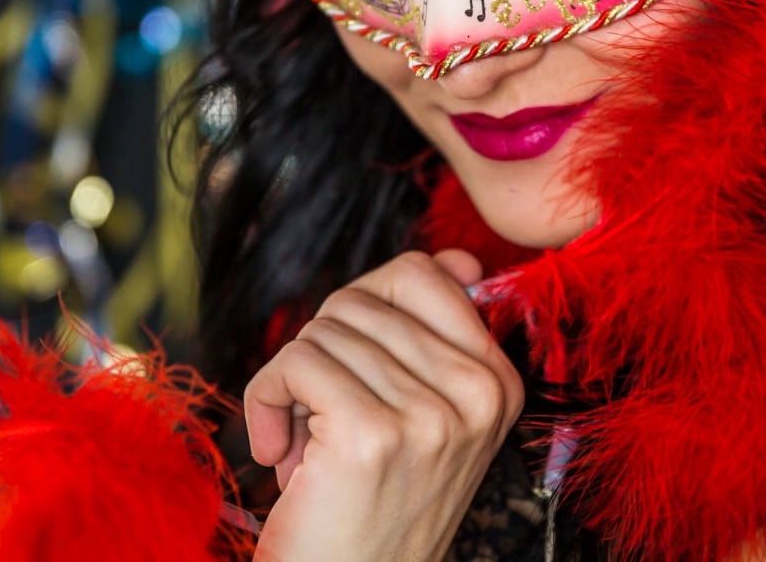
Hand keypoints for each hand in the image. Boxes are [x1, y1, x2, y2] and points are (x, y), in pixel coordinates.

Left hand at [245, 249, 523, 561]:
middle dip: (322, 349)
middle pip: (361, 300)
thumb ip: (428, 334)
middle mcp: (480, 394)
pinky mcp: (373, 433)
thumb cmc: (370, 508)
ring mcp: (432, 414)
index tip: (350, 365)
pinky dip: (266, 401)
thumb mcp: (420, 417)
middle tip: (321, 412)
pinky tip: (279, 452)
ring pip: (323, 330)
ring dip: (292, 384)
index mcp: (499, 381)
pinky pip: (295, 362)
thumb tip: (458, 258)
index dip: (362, 309)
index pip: (423, 274)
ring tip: (306, 443)